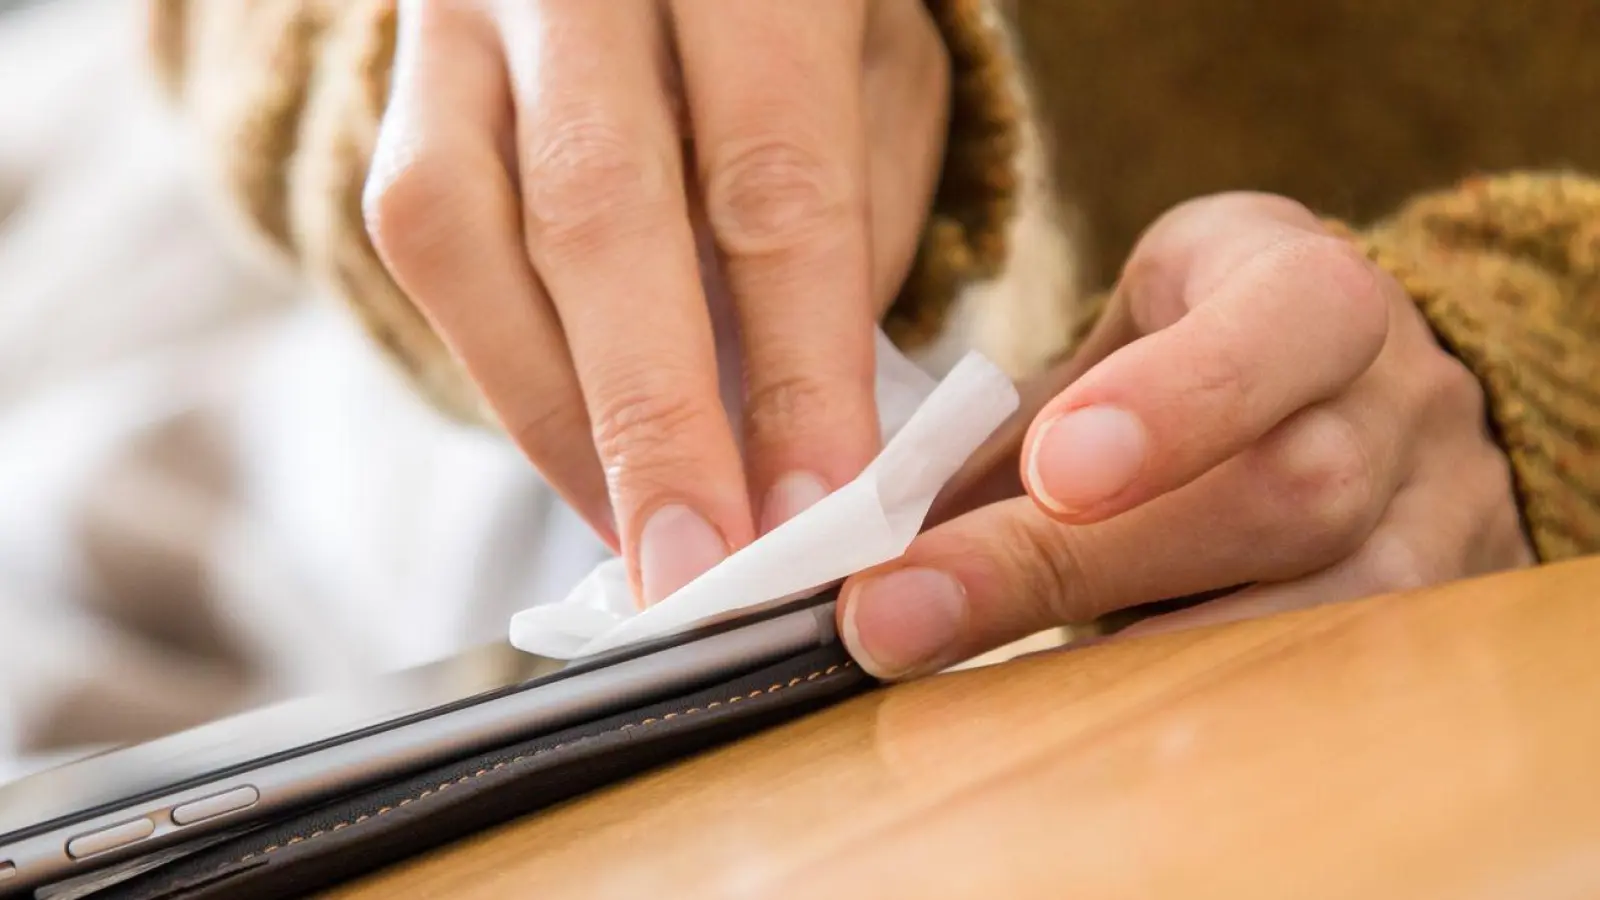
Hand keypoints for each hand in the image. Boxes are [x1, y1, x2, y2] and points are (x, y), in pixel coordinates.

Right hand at [363, 0, 949, 602]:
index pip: (775, 186)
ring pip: (467, 232)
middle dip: (650, 423)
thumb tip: (807, 436)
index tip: (813, 517)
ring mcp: (469, 13)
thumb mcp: (879, 79)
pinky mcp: (403, 78)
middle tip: (693, 578)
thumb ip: (849, 229)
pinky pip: (420, 236)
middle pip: (601, 213)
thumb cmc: (797, 11)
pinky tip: (578, 452)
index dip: (794, 368)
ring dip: (555, 417)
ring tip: (636, 538)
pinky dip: (504, 370)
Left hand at [838, 192, 1536, 678]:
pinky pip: (1329, 686)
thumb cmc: (1195, 363)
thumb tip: (852, 531)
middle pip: (1285, 487)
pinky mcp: (1436, 611)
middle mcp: (1395, 398)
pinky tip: (1074, 731)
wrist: (1355, 396)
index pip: (1286, 316)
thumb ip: (1007, 428)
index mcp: (1305, 286)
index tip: (1052, 469)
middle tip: (896, 618)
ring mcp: (1435, 513)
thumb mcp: (1111, 349)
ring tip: (961, 696)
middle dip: (1073, 564)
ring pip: (1324, 607)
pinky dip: (1197, 713)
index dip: (1180, 398)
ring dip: (1126, 664)